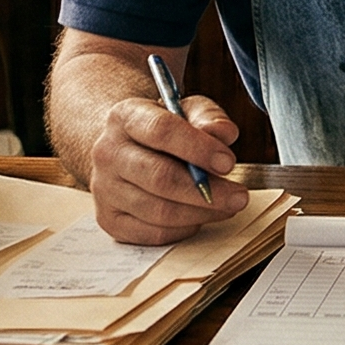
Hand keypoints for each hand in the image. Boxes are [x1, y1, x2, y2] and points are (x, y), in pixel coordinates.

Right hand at [88, 94, 248, 243]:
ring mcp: (104, 189)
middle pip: (159, 177)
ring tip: (227, 207)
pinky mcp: (109, 220)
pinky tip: (199, 217)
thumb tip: (225, 134)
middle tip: (240, 196)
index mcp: (125, 117)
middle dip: (206, 191)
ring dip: (200, 213)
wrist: (123, 149)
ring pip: (158, 211)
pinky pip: (152, 233)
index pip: (161, 131)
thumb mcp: (186, 110)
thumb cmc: (163, 129)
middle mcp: (108, 153)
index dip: (198, 148)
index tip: (228, 163)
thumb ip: (208, 117)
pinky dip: (182, 229)